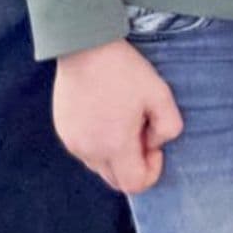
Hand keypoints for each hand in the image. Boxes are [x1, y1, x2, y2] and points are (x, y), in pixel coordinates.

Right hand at [51, 35, 180, 192]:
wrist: (85, 47)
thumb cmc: (124, 70)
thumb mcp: (160, 94)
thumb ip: (169, 127)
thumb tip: (155, 143)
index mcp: (114, 146)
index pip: (135, 185)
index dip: (152, 171)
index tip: (154, 144)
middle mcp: (89, 150)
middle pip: (115, 180)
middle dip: (133, 165)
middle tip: (141, 131)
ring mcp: (72, 141)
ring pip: (99, 166)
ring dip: (115, 155)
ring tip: (123, 120)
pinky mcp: (63, 130)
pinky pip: (85, 150)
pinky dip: (99, 143)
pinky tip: (106, 115)